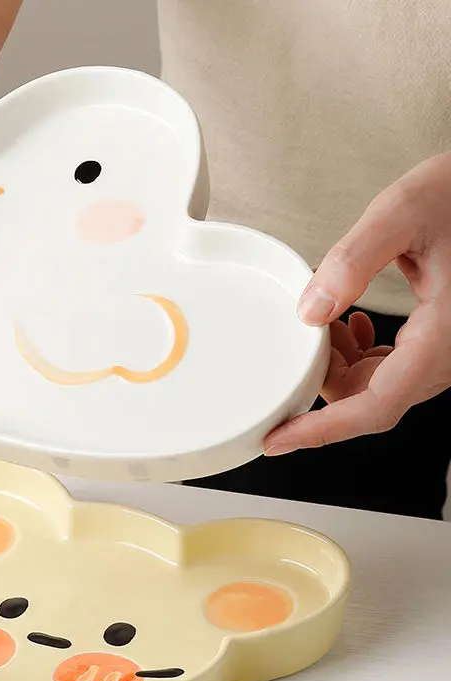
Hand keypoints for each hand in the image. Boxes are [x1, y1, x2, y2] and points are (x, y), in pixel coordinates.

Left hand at [265, 153, 450, 454]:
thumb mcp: (405, 211)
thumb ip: (354, 260)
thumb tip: (310, 311)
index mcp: (446, 335)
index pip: (375, 405)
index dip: (321, 430)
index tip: (276, 439)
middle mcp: (450, 353)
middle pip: (370, 398)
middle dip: (324, 380)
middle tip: (299, 343)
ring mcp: (447, 349)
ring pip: (379, 385)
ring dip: (341, 364)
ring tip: (326, 323)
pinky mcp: (442, 338)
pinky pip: (394, 366)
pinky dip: (362, 354)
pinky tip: (351, 322)